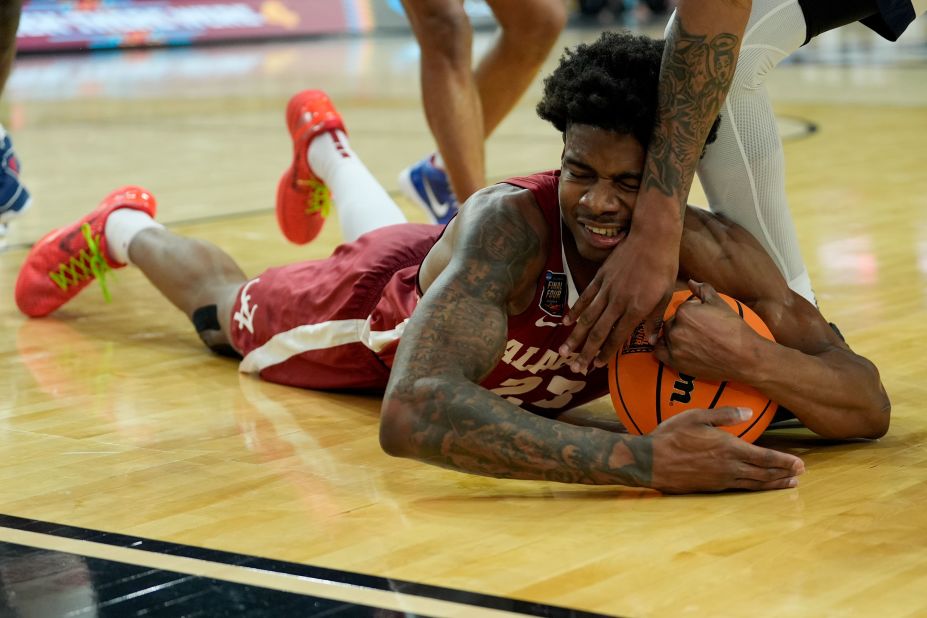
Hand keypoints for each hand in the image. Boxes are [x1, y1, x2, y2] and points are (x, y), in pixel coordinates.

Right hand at [560, 226, 676, 372]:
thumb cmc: (663, 266)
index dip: (606, 353)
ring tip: (564, 351)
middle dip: (586, 352)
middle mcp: (617, 302)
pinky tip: (567, 322)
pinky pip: (585, 297)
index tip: (597, 365)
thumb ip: (655, 320)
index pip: (617, 337)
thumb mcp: (666, 295)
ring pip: (587, 318)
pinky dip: (575, 311)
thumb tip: (651, 342)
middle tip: (575, 367)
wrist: (651, 236)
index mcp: (635, 309)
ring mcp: (606, 289)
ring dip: (575, 337)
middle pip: (597, 332)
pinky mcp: (600, 277)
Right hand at [649, 406, 803, 492]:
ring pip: (754, 484)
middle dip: (784, 474)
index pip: (765, 457)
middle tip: (800, 474)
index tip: (800, 464)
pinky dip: (756, 488)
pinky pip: (740, 489)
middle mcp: (729, 467)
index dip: (784, 461)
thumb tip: (749, 412)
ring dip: (774, 484)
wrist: (650, 462)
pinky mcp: (712, 487)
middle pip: (764, 473)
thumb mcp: (696, 417)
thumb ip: (724, 414)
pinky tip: (759, 487)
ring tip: (789, 485)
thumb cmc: (671, 436)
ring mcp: (721, 479)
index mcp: (728, 448)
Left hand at [653, 280, 766, 381]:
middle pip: (671, 323)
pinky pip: (658, 352)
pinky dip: (664, 349)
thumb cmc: (733, 329)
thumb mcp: (719, 303)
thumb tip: (691, 282)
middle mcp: (675, 329)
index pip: (681, 309)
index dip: (692, 314)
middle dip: (681, 326)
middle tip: (698, 333)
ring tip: (692, 342)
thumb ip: (703, 290)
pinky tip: (675, 349)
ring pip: (665, 336)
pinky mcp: (675, 362)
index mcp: (684, 311)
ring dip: (674, 337)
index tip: (702, 321)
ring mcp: (674, 347)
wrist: (744, 356)